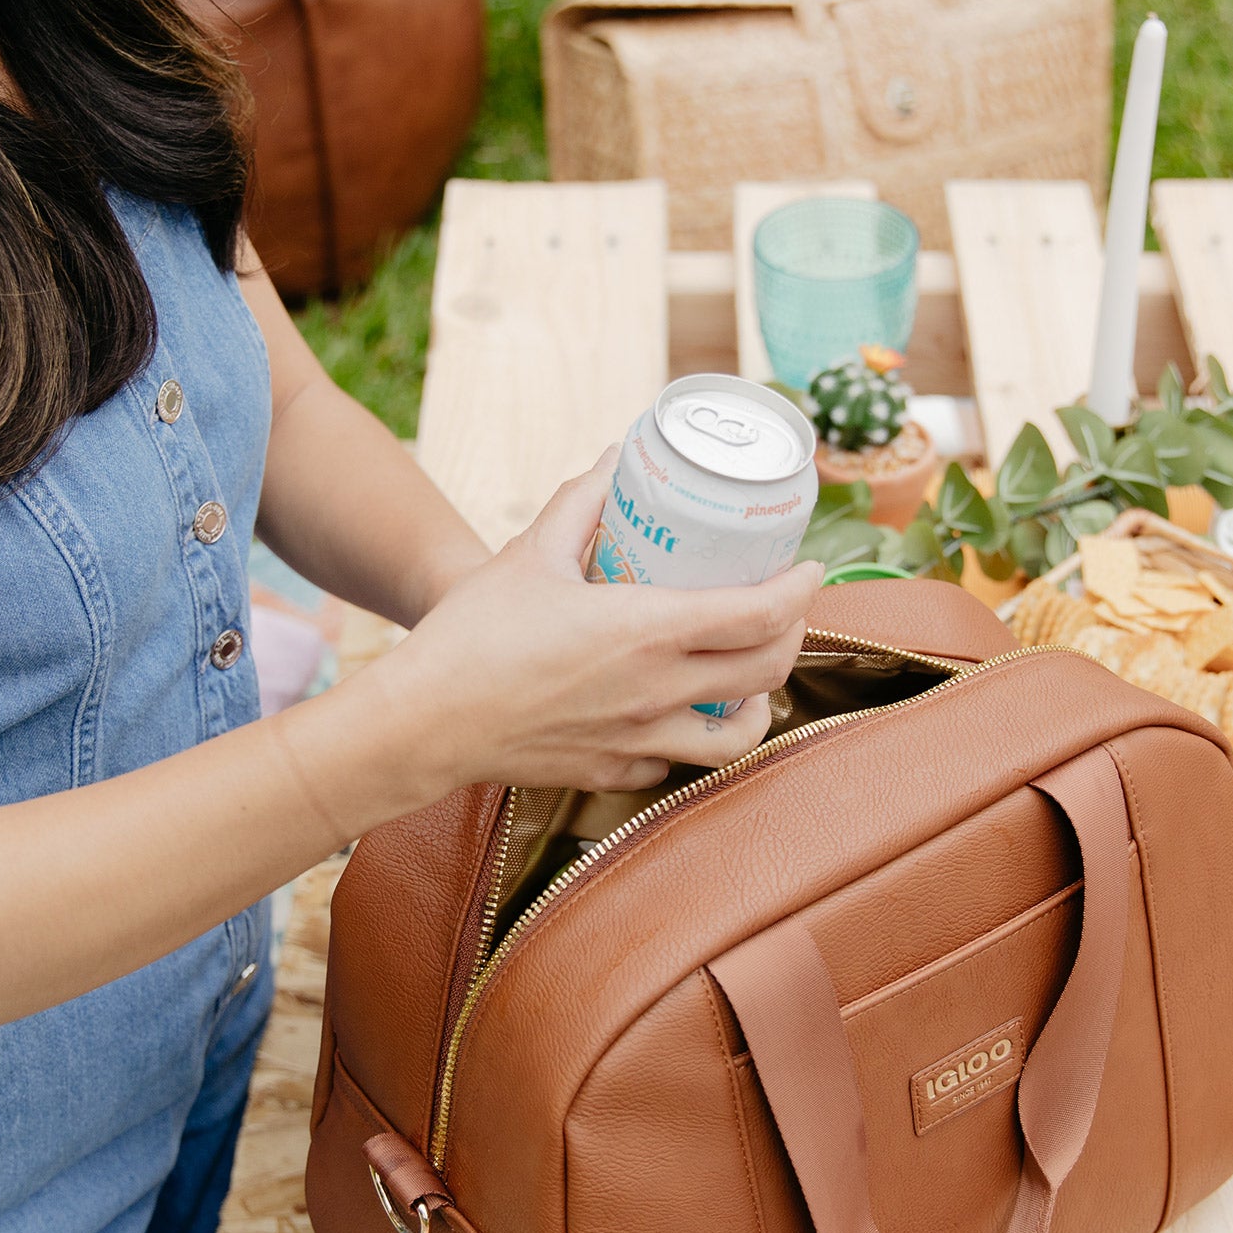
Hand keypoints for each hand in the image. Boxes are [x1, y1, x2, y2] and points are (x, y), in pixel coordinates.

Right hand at [368, 450, 824, 795]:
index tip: (808, 568)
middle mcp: (659, 692)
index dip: (800, 589)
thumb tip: (615, 460)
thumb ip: (579, 503)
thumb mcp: (529, 554)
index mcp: (649, 632)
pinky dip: (693, 736)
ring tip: (747, 676)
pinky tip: (678, 713)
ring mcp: (640, 741)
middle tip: (783, 609)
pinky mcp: (612, 772)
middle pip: (767, 671)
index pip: (762, 614)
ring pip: (738, 737)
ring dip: (758, 702)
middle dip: (791, 636)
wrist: (423, 722)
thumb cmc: (472, 636)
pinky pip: (676, 760)